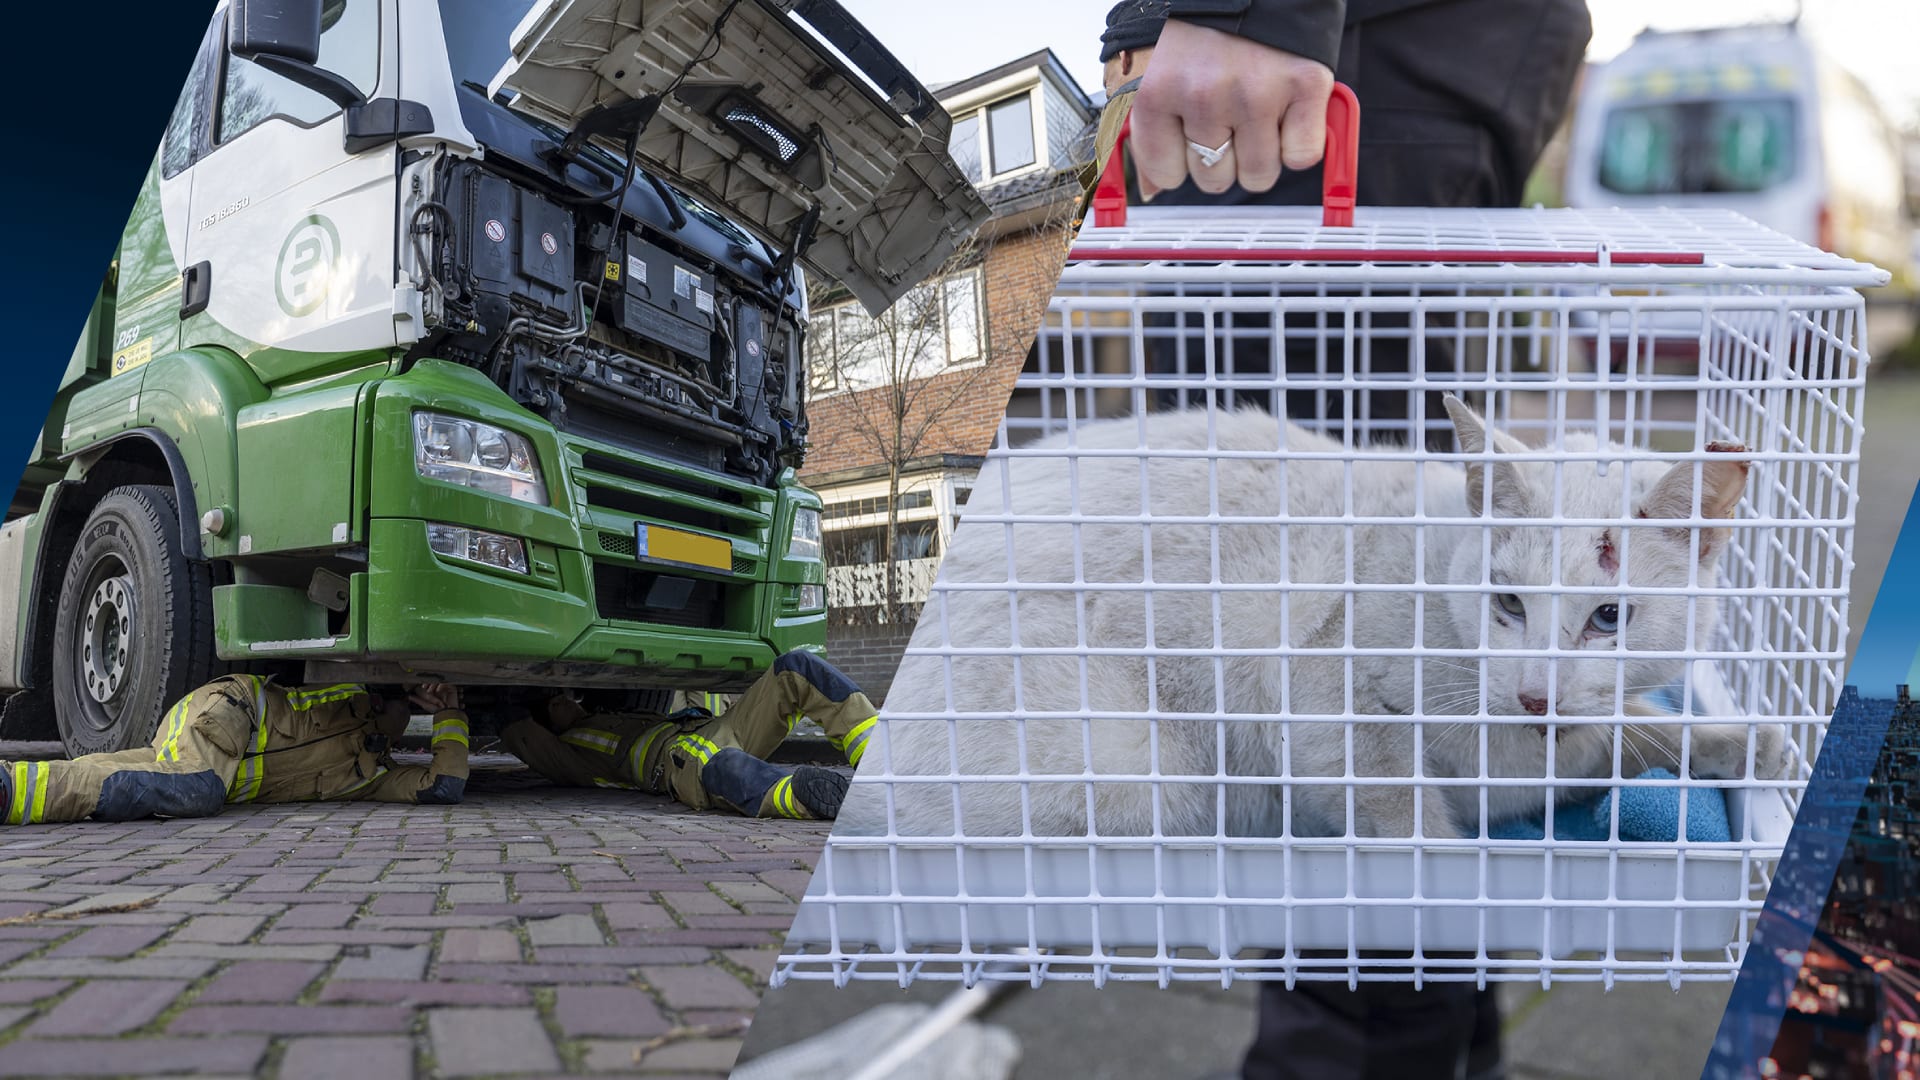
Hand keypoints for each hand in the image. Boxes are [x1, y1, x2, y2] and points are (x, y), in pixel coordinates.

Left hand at [406, 683, 460, 713]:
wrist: (448, 714)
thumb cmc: (438, 711)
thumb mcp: (425, 705)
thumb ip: (418, 700)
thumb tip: (409, 697)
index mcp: (433, 692)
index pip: (428, 683)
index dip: (425, 684)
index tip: (421, 687)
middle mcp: (439, 689)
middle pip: (433, 680)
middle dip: (428, 683)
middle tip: (424, 687)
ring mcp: (445, 688)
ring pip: (438, 680)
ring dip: (433, 684)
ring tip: (430, 691)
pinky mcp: (451, 688)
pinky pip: (445, 682)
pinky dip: (440, 685)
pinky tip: (437, 691)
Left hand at [1128, 20, 1333, 197]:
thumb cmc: (1195, 23)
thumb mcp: (1148, 68)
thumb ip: (1144, 127)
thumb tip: (1151, 188)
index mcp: (1157, 91)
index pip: (1166, 174)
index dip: (1180, 160)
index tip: (1188, 138)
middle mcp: (1204, 95)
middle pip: (1214, 178)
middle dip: (1221, 156)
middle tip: (1225, 115)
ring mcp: (1256, 92)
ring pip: (1259, 174)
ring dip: (1260, 154)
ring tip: (1254, 111)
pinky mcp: (1304, 84)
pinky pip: (1302, 156)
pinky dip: (1298, 143)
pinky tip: (1286, 112)